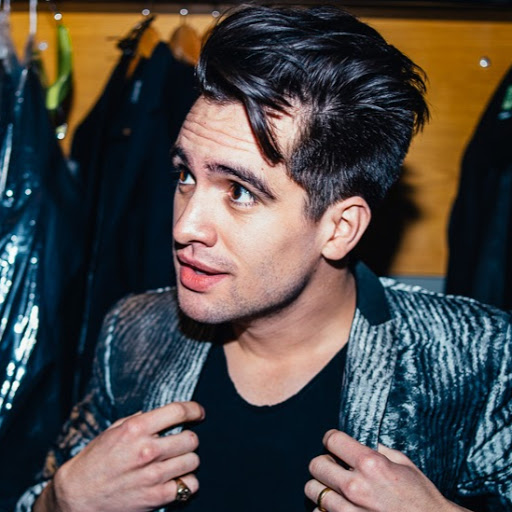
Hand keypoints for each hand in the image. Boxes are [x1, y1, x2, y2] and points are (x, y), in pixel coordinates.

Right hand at [36, 401, 203, 511]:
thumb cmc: (95, 461)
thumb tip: (160, 414)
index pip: (178, 411)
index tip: (198, 413)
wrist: (77, 498)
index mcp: (136, 429)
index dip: (193, 410)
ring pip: (193, 460)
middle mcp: (148, 450)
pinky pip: (189, 485)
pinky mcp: (156, 497)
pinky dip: (186, 482)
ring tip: (176, 461)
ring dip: (188, 460)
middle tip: (180, 442)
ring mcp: (153, 475)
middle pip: (191, 438)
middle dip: (188, 438)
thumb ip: (138, 419)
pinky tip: (176, 478)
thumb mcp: (113, 431)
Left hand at [305, 430, 470, 511]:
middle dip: (324, 463)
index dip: (332, 439)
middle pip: (316, 465)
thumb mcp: (404, 464)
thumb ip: (377, 450)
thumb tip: (359, 442)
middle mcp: (355, 487)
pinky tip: (338, 507)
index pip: (332, 440)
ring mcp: (349, 511)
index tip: (334, 444)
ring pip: (313, 491)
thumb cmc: (421, 498)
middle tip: (334, 466)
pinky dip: (324, 509)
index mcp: (370, 464)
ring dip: (322, 487)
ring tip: (335, 489)